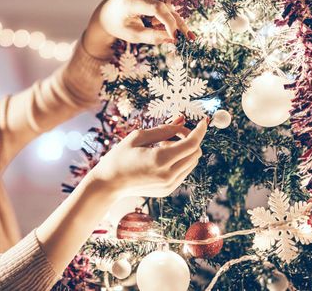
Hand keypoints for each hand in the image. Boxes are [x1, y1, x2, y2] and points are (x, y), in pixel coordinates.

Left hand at [82, 0, 194, 58]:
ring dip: (167, 14)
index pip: (156, 8)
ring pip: (167, 0)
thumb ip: (153, 37)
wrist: (108, 13)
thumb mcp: (134, 36)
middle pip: (164, 5)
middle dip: (171, 21)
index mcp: (128, 2)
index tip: (176, 35)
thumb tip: (173, 37)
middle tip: (171, 34)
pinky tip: (153, 13)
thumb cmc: (120, 26)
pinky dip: (163, 6)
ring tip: (153, 23)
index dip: (169, 21)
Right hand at [89, 116, 207, 197]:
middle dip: (190, 139)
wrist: (108, 184)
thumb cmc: (119, 157)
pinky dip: (180, 160)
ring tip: (163, 146)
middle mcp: (168, 175)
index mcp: (160, 159)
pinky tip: (162, 157)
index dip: (200, 131)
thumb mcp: (138, 137)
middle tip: (173, 133)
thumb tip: (182, 120)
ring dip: (185, 150)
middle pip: (195, 153)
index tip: (203, 122)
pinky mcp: (168, 190)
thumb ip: (163, 129)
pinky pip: (184, 171)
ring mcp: (169, 185)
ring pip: (192, 162)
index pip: (192, 144)